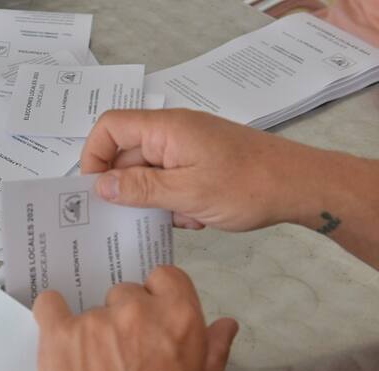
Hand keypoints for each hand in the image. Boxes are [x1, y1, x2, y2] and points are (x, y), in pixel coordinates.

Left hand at [34, 266, 237, 370]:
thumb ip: (214, 348)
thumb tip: (224, 325)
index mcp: (179, 318)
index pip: (166, 277)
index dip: (157, 295)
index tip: (150, 313)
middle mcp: (138, 311)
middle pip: (125, 293)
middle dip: (123, 317)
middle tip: (123, 352)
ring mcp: (97, 320)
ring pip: (91, 308)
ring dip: (92, 330)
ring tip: (95, 367)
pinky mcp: (61, 332)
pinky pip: (49, 305)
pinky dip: (52, 314)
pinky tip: (59, 332)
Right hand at [81, 108, 332, 231]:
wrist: (302, 187)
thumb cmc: (247, 186)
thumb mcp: (187, 192)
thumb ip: (140, 189)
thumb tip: (99, 186)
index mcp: (165, 129)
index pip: (110, 128)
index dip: (94, 156)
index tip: (94, 191)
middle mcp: (172, 133)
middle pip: (126, 154)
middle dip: (127, 187)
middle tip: (133, 217)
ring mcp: (186, 149)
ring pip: (148, 173)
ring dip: (154, 199)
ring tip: (178, 216)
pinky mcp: (199, 165)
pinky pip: (169, 181)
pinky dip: (174, 202)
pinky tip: (195, 217)